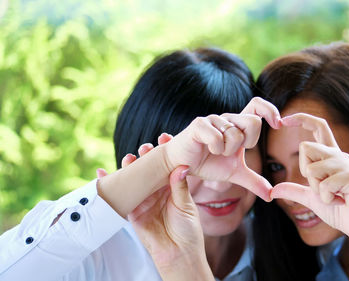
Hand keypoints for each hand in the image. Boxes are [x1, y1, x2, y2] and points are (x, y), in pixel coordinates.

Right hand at [98, 134, 212, 279]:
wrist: (178, 253)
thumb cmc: (187, 230)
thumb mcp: (186, 205)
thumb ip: (180, 187)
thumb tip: (180, 167)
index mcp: (174, 186)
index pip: (168, 164)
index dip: (166, 151)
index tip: (164, 137)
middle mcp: (158, 190)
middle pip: (149, 168)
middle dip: (146, 156)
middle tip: (145, 147)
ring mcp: (144, 199)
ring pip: (135, 178)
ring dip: (130, 166)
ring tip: (129, 157)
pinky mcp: (132, 210)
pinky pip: (121, 195)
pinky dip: (110, 184)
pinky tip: (102, 173)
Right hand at [163, 97, 280, 200]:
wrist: (181, 166)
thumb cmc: (206, 164)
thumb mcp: (234, 174)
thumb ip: (254, 181)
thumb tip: (271, 195)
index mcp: (237, 125)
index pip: (257, 106)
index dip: (271, 111)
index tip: (278, 125)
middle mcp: (227, 119)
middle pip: (254, 122)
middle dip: (247, 143)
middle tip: (231, 152)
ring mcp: (213, 120)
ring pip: (236, 134)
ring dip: (227, 151)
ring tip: (215, 152)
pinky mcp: (199, 124)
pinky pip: (218, 137)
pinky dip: (216, 149)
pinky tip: (206, 150)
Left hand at [270, 113, 348, 246]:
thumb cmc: (340, 211)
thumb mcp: (312, 199)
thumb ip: (294, 191)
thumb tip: (273, 191)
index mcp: (331, 156)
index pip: (318, 127)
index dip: (302, 118)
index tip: (284, 119)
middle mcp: (339, 156)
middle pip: (305, 147)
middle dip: (305, 172)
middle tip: (321, 189)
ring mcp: (347, 165)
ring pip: (312, 168)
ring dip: (317, 189)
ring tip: (333, 197)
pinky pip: (324, 185)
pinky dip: (326, 199)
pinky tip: (339, 201)